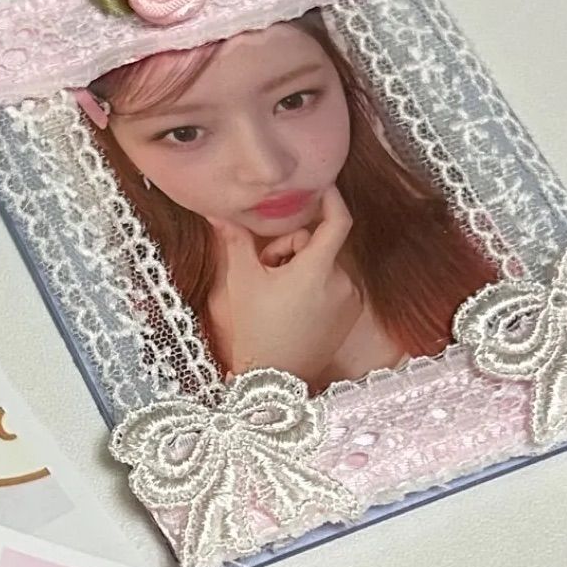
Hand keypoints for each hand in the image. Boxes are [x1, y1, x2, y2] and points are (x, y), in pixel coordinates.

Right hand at [205, 186, 360, 383]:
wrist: (274, 379)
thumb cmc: (257, 330)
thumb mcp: (243, 281)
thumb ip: (236, 241)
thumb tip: (217, 213)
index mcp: (317, 270)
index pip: (338, 221)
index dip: (332, 199)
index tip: (320, 188)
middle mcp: (341, 282)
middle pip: (320, 244)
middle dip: (292, 248)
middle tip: (266, 268)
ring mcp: (349, 301)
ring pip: (326, 265)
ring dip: (303, 268)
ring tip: (277, 292)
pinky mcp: (350, 316)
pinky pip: (335, 286)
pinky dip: (316, 287)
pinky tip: (294, 307)